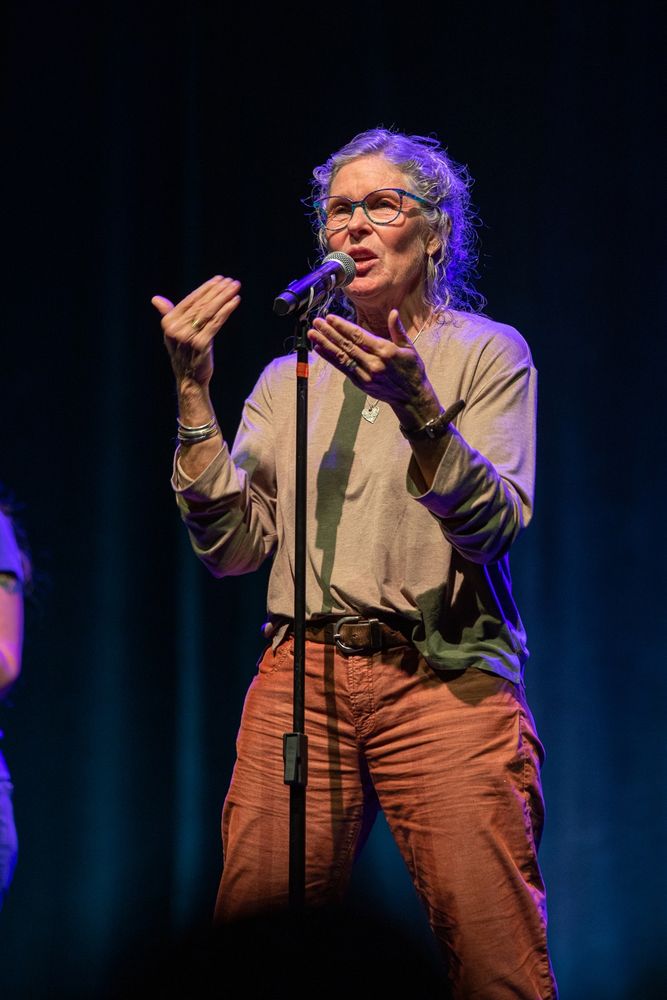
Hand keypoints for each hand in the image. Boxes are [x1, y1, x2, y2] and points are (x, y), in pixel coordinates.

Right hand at [152, 275, 240, 386]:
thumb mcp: (173, 334)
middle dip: (218, 291)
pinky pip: (216, 323)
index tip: (219, 279)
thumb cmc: (184, 355)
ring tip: (235, 287)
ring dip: (224, 297)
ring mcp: (188, 337)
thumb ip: (168, 314)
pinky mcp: (201, 344)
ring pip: (209, 311)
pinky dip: (226, 310)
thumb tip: (155, 299)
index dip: (205, 289)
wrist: (190, 379)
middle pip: (201, 305)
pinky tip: (235, 301)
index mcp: (168, 323)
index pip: (190, 301)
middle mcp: (176, 329)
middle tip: (231, 281)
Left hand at [309, 309, 440, 424]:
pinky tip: (320, 349)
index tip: (330, 318)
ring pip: (342, 357)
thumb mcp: (409, 348)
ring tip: (313, 334)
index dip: (343, 326)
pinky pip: (343, 368)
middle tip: (316, 322)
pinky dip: (330, 358)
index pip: (359, 336)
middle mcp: (374, 363)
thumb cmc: (412, 370)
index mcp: (386, 351)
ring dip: (325, 345)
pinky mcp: (361, 383)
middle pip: (347, 345)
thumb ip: (398, 330)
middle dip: (329, 332)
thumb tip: (393, 312)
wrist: (412, 397)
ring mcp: (366, 375)